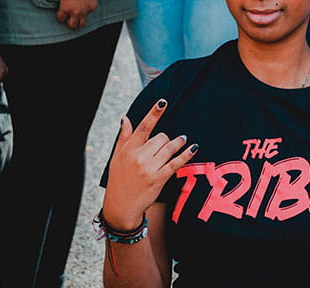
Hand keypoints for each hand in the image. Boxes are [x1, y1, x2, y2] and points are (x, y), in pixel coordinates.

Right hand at [57, 0, 97, 28]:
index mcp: (92, 6)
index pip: (87, 14)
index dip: (81, 11)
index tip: (77, 8)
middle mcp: (85, 11)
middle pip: (81, 24)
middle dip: (76, 21)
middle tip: (71, 16)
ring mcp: (75, 11)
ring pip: (72, 25)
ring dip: (68, 21)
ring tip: (65, 15)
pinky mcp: (65, 8)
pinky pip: (61, 18)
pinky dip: (60, 16)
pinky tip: (59, 10)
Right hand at [102, 99, 197, 229]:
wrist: (121, 207)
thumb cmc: (118, 180)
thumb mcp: (117, 157)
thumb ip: (124, 137)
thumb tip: (126, 118)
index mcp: (129, 149)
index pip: (144, 127)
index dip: (154, 114)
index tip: (163, 102)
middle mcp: (139, 157)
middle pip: (160, 138)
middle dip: (165, 138)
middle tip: (165, 142)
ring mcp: (150, 168)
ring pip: (169, 148)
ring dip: (178, 142)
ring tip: (183, 139)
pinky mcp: (159, 179)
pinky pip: (175, 163)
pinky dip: (186, 154)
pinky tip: (193, 148)